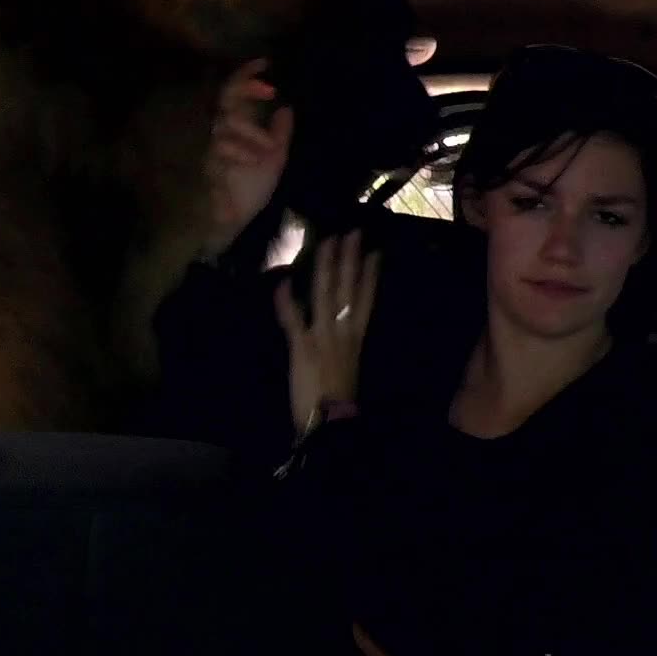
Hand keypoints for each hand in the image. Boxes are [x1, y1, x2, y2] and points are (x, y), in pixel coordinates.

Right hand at [207, 59, 293, 257]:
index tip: (265, 63)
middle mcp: (221, 132)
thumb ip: (280, 133)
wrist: (235, 223)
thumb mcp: (275, 159)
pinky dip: (242, 151)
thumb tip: (286, 107)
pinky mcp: (206, 160)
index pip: (234, 93)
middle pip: (226, 99)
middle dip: (248, 93)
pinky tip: (252, 161)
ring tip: (265, 152)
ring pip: (228, 121)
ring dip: (251, 133)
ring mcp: (211, 146)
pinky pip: (222, 144)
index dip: (246, 76)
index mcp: (238, 128)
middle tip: (270, 91)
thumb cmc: (252, 191)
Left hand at [273, 231, 379, 435]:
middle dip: (349, 259)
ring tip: (328, 242)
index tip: (374, 252)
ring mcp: (323, 337)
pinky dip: (286, 301)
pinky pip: (293, 320)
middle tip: (351, 232)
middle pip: (347, 289)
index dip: (370, 275)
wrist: (331, 423)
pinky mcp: (302, 347)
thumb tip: (343, 325)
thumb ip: (343, 343)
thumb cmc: (337, 400)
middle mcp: (342, 332)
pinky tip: (282, 282)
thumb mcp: (346, 366)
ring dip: (325, 266)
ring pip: (325, 294)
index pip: (365, 300)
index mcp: (356, 338)